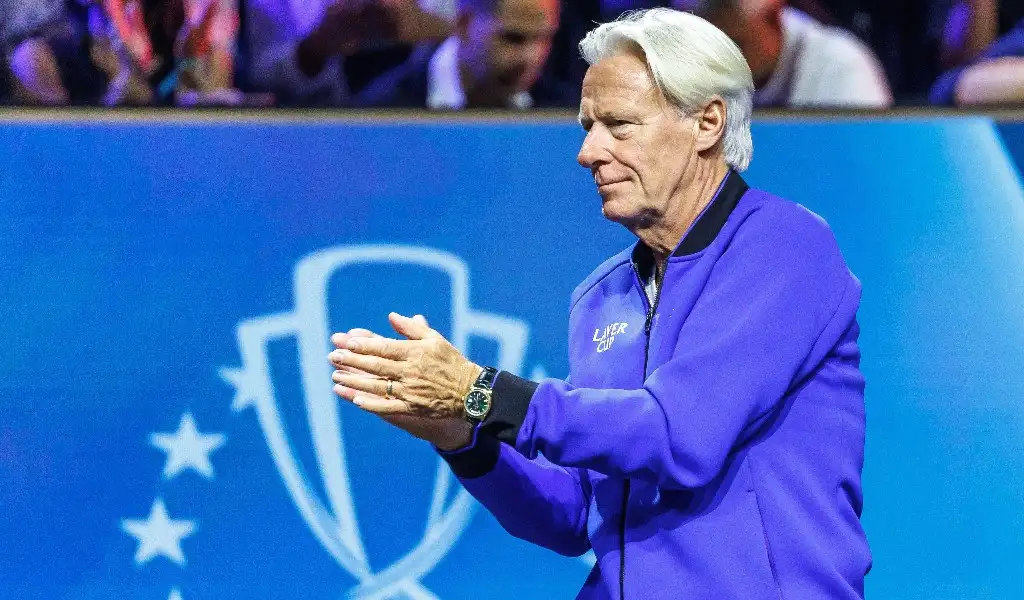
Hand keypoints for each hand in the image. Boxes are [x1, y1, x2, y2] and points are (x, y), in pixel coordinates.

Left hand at [329, 317, 474, 449]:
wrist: (470, 392)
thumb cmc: (451, 362)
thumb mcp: (435, 340)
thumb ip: (412, 328)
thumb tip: (392, 317)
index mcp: (416, 352)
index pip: (385, 347)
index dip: (365, 344)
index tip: (347, 341)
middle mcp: (411, 371)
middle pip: (376, 365)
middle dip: (353, 361)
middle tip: (334, 356)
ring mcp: (411, 391)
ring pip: (377, 386)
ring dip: (355, 381)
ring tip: (336, 377)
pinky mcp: (413, 407)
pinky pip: (388, 406)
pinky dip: (372, 404)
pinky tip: (356, 400)